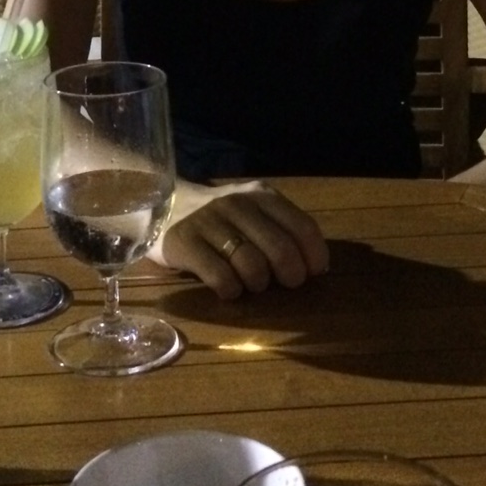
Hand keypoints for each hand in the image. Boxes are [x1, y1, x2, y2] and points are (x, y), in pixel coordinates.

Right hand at [156, 181, 328, 299]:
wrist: (168, 206)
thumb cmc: (223, 218)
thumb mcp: (255, 212)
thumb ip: (283, 230)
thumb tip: (317, 266)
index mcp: (261, 195)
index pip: (302, 226)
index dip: (314, 255)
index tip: (314, 273)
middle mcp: (237, 204)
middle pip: (280, 250)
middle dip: (290, 276)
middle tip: (283, 284)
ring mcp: (209, 222)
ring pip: (252, 267)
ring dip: (258, 284)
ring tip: (250, 283)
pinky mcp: (185, 243)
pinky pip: (221, 278)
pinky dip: (231, 290)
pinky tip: (228, 287)